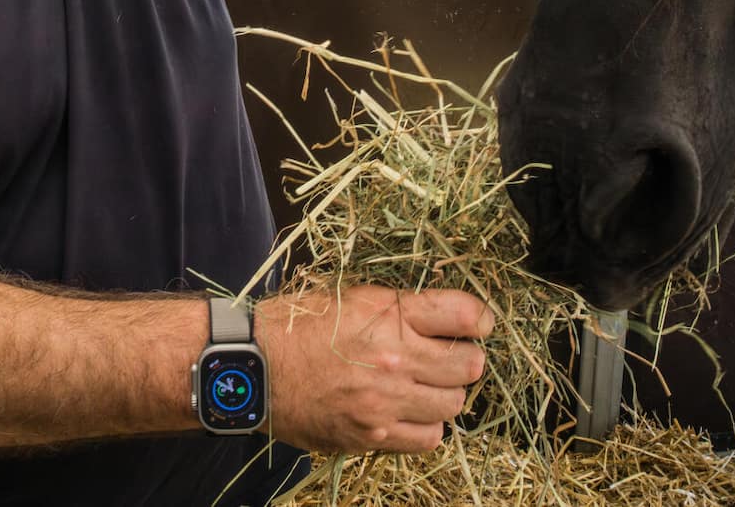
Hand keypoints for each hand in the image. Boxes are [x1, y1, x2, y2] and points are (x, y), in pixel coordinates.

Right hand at [256, 285, 492, 452]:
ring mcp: (385, 402)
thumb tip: (441, 317)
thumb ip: (399, 308)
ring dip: (446, 393)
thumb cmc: (296, 326)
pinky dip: (427, 425)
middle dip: (465, 358)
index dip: (479, 319)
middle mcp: (394, 359)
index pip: (463, 315)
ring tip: (426, 385)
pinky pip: (428, 437)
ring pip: (453, 404)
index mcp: (388, 315)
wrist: (256, 368)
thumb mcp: (350, 297)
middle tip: (449, 355)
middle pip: (468, 365)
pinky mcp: (373, 435)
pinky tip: (410, 412)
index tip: (477, 323)